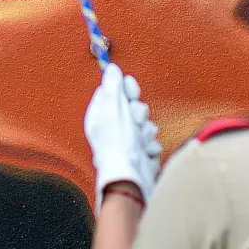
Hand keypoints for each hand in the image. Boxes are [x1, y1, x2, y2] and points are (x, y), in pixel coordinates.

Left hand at [84, 63, 161, 206]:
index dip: (124, 88)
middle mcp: (111, 127)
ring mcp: (125, 140)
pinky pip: (150, 139)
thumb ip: (113, 86)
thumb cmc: (119, 145)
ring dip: (145, 130)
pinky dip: (149, 145)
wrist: (131, 180)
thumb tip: (111, 68)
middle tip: (136, 120)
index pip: (112, 91)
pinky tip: (143, 152)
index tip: (132, 91)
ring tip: (139, 141)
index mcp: (99, 115)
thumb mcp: (113, 109)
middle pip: (131, 106)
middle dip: (138, 112)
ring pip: (143, 123)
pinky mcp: (139, 152)